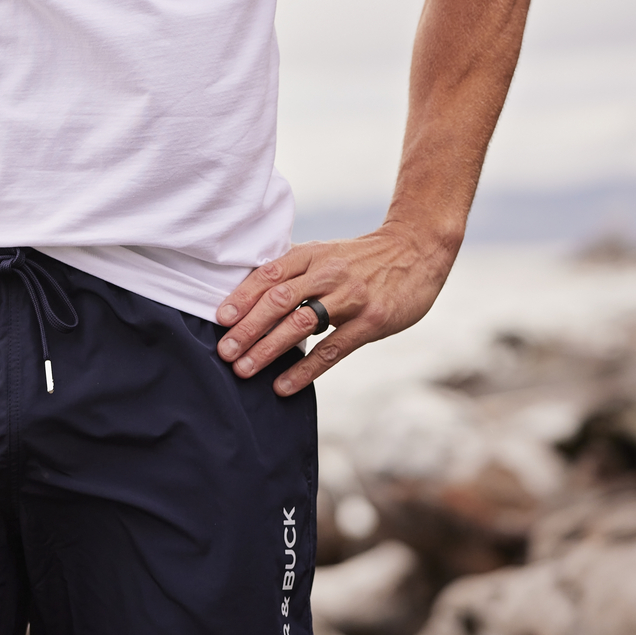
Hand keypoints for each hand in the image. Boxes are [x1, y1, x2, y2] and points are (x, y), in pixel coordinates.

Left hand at [214, 225, 459, 396]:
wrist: (416, 249)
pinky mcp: (371, 321)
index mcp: (311, 255)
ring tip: (244, 370)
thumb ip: (294, 272)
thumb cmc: (362, 258)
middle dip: (248, 328)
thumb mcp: (326, 253)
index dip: (242, 297)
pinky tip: (283, 385)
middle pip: (278, 300)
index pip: (268, 274)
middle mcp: (327, 273)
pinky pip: (332, 349)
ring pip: (301, 324)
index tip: (220, 319)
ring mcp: (350, 297)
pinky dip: (304, 369)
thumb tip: (251, 297)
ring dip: (268, 349)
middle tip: (225, 351)